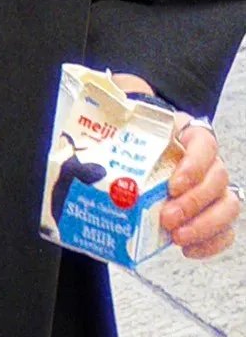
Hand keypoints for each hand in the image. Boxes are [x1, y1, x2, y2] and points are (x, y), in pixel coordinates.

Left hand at [112, 73, 240, 259]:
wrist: (130, 150)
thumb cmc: (130, 131)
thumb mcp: (123, 110)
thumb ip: (119, 97)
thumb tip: (109, 86)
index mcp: (187, 134)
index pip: (205, 144)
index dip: (194, 166)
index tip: (173, 185)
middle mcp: (205, 161)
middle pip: (219, 178)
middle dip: (195, 202)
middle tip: (168, 218)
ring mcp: (210, 188)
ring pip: (229, 205)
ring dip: (206, 225)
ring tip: (178, 237)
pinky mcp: (206, 214)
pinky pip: (224, 229)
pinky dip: (212, 242)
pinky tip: (189, 249)